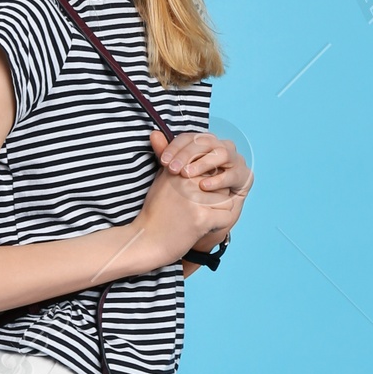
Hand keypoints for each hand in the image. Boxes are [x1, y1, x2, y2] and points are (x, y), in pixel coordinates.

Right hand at [145, 129, 251, 260]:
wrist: (146, 241)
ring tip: (193, 219)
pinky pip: (226, 218)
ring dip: (216, 212)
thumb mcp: (160, 179)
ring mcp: (195, 199)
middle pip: (220, 183)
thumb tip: (156, 132)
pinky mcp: (202, 218)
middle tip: (190, 211)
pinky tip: (200, 228)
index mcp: (179, 169)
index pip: (210, 169)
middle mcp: (187, 181)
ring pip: (226, 200)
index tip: (189, 198)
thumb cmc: (155, 212)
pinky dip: (218, 225)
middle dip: (213, 198)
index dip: (206, 185)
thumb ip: (167, 157)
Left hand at [150, 129, 251, 199]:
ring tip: (187, 175)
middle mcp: (221, 147)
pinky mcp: (245, 176)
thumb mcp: (175, 175)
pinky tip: (204, 187)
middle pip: (206, 142)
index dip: (176, 147)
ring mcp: (236, 160)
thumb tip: (153, 134)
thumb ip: (166, 155)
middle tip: (173, 169)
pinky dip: (218, 179)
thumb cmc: (190, 193)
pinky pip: (234, 174)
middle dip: (188, 154)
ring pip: (222, 153)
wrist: (206, 217)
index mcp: (204, 144)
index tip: (163, 162)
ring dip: (203, 163)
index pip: (190, 137)